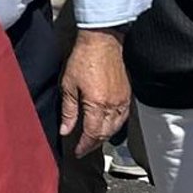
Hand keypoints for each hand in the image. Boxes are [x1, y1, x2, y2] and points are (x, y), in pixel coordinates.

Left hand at [59, 27, 129, 157]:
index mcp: (97, 104)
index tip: (77, 151)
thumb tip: (66, 130)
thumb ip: (68, 111)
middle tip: (84, 148)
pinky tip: (108, 125)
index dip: (84, 146)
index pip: (92, 134)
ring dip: (105, 136)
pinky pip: (123, 116)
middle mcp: (113, 105)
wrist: (102, 40)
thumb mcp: (69, 85)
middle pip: (105, 133)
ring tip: (94, 140)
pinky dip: (116, 125)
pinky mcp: (127, 93)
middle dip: (94, 143)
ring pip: (116, 127)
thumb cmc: (83, 59)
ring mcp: (122, 99)